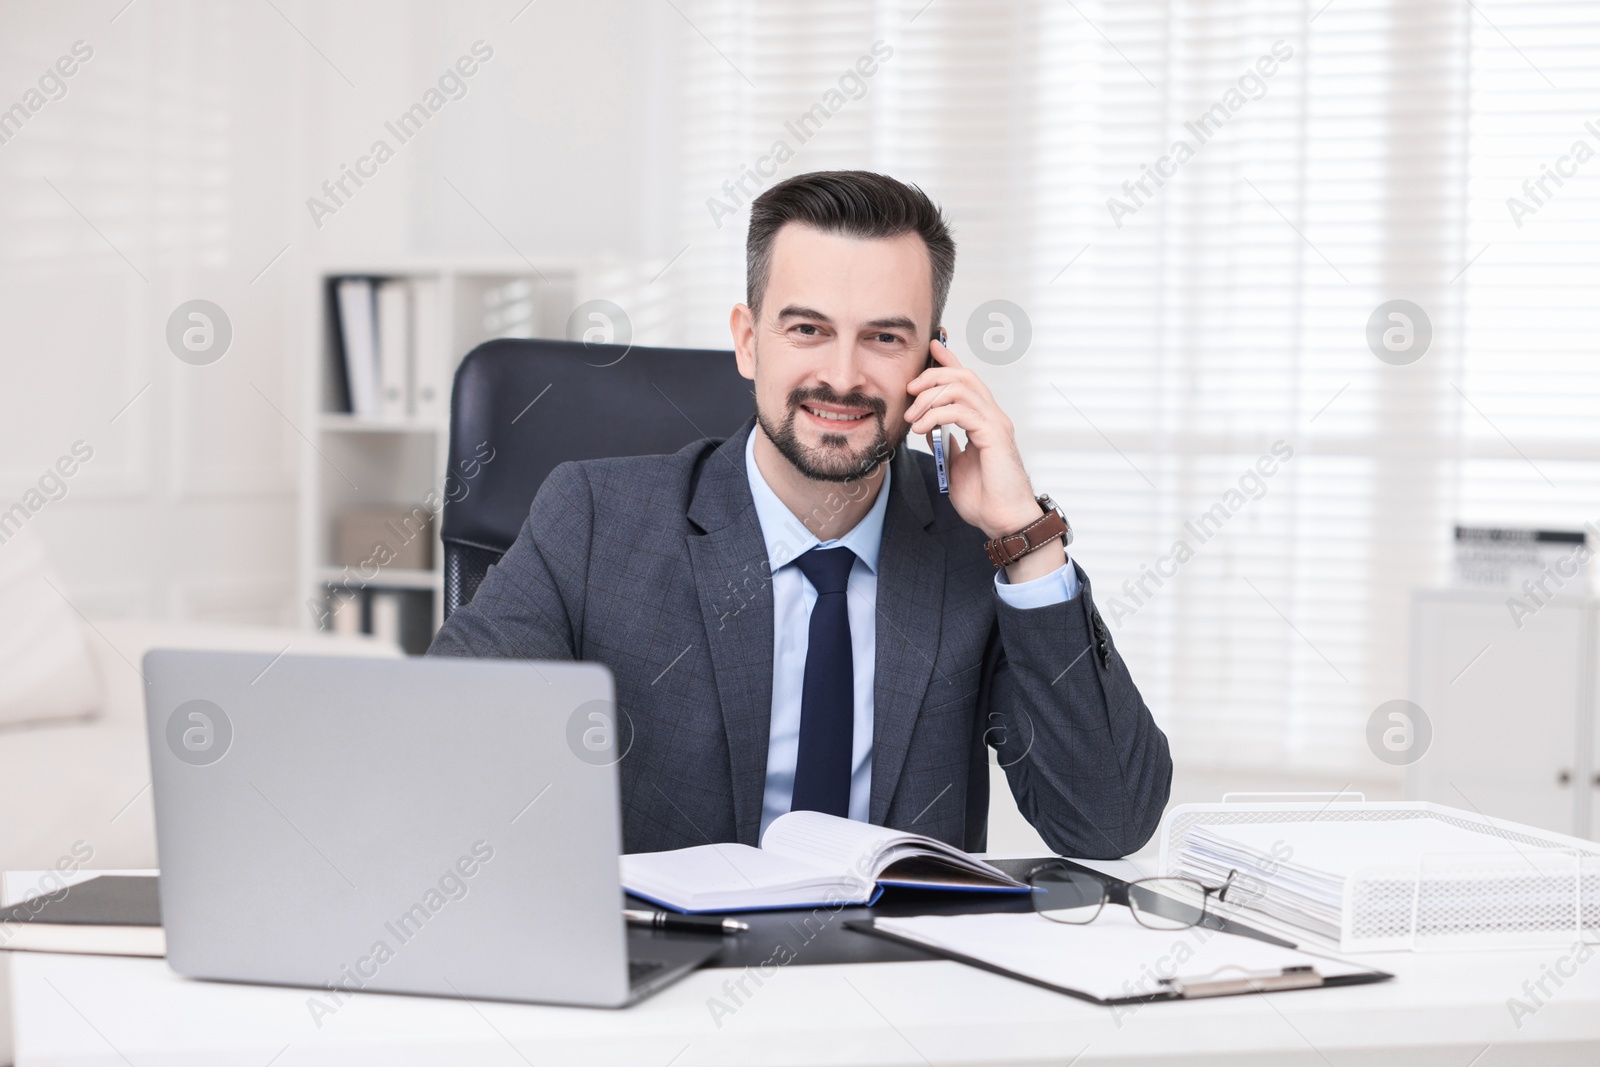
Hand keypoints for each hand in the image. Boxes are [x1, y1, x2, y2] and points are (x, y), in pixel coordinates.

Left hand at [906, 337, 1044, 540]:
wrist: (1003, 521)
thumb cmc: (984, 498)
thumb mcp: (955, 465)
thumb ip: (945, 443)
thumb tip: (929, 427)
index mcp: (984, 421)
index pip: (966, 380)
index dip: (949, 360)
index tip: (931, 348)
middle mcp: (993, 416)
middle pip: (963, 375)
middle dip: (932, 375)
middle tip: (909, 390)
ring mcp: (995, 423)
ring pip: (961, 387)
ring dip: (930, 397)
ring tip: (913, 417)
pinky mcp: (994, 435)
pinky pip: (962, 410)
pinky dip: (937, 414)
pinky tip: (922, 429)